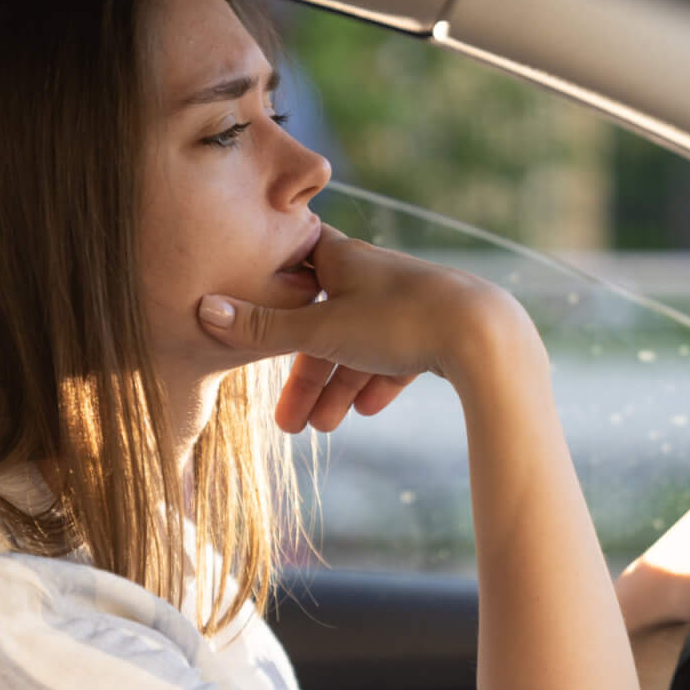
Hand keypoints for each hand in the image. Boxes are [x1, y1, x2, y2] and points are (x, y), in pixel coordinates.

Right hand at [197, 224, 527, 432]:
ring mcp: (406, 301)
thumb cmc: (400, 320)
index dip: (270, 295)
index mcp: (341, 260)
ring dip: (339, 388)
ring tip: (325, 428)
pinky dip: (377, 381)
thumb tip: (203, 310)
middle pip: (324, 324)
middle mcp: (372, 275)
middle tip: (288, 422)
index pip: (294, 270)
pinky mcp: (436, 329)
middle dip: (306, 374)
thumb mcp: (322, 330)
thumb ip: (263, 328)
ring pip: (359, 347)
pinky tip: (368, 409)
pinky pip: (396, 356)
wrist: (486, 335)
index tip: (249, 318)